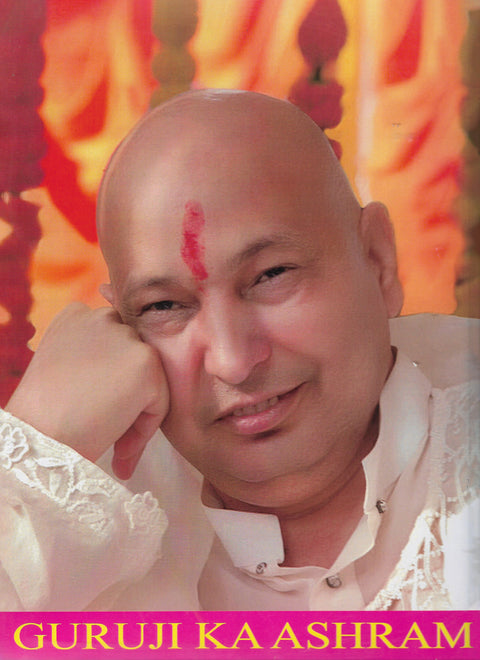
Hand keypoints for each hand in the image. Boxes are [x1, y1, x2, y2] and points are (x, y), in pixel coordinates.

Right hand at [5, 303, 168, 478]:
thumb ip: (93, 358)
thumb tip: (122, 373)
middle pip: (133, 356)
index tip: (92, 408)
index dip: (108, 380)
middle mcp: (102, 316)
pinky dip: (146, 427)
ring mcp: (126, 336)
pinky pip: (161, 401)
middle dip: (125, 391)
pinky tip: (120, 447)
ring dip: (138, 408)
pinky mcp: (145, 361)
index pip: (113, 343)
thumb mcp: (62, 368)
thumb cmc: (44, 415)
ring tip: (114, 438)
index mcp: (77, 315)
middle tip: (105, 425)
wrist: (40, 439)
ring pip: (150, 378)